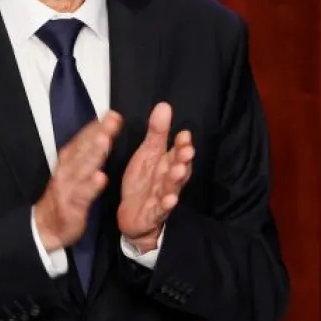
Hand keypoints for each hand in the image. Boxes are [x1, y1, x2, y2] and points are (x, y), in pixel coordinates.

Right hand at [34, 110, 123, 250]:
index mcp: (68, 161)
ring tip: (105, 140)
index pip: (82, 140)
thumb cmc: (65, 196)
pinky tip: (101, 178)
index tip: (112, 114)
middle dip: (98, 133)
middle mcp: (66, 171)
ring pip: (82, 169)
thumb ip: (86, 155)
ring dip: (93, 154)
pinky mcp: (71, 206)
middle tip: (112, 120)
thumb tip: (103, 134)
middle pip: (83, 149)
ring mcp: (67, 188)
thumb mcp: (72, 172)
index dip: (96, 126)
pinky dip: (91, 186)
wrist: (46, 226)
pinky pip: (82, 195)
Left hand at [118, 103, 193, 250]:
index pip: (177, 152)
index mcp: (167, 165)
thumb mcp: (148, 154)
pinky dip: (166, 205)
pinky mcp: (154, 213)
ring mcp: (163, 197)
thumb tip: (164, 105)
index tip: (184, 134)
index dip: (181, 144)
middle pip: (179, 169)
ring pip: (172, 188)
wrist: (132, 215)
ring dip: (176, 180)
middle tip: (187, 151)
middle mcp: (168, 181)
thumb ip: (157, 133)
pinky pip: (160, 209)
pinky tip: (170, 200)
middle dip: (183, 160)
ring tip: (179, 170)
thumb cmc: (144, 183)